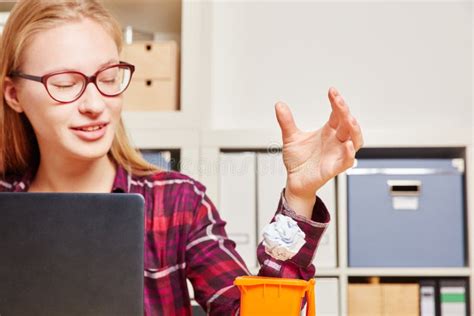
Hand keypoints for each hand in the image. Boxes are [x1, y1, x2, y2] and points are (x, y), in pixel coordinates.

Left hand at [275, 87, 363, 217]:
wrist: (294, 180)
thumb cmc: (298, 161)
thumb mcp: (290, 138)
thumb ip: (286, 121)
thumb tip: (279, 105)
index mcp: (328, 132)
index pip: (337, 114)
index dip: (337, 102)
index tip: (332, 91)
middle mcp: (336, 141)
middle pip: (348, 124)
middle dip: (345, 111)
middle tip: (338, 100)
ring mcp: (337, 154)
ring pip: (355, 140)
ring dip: (354, 130)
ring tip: (349, 119)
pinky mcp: (334, 168)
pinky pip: (347, 161)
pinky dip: (349, 153)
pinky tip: (347, 144)